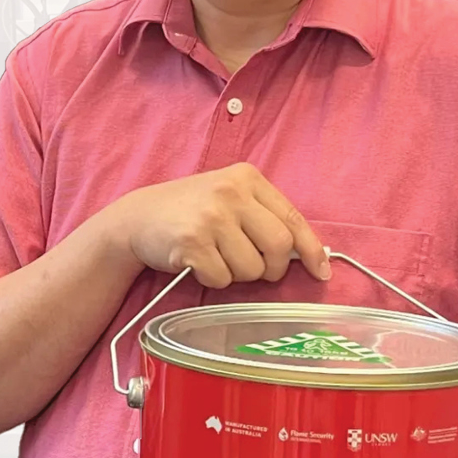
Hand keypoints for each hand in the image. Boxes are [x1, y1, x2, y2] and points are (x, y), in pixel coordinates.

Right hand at [102, 162, 328, 287]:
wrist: (137, 217)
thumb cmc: (190, 212)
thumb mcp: (229, 198)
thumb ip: (264, 216)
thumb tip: (309, 255)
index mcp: (246, 178)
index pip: (292, 218)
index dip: (311, 249)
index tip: (321, 272)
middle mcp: (231, 192)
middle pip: (279, 247)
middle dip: (271, 268)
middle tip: (253, 268)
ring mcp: (210, 216)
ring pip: (252, 268)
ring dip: (237, 275)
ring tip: (216, 258)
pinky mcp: (191, 242)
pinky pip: (222, 279)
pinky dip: (213, 280)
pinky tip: (197, 263)